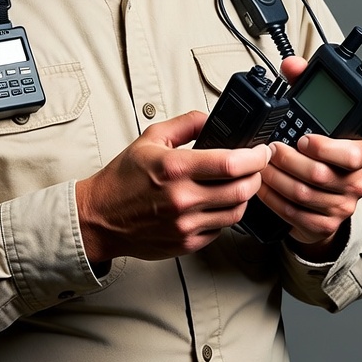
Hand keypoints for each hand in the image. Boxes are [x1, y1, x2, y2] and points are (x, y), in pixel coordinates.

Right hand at [75, 111, 270, 263]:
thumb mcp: (150, 139)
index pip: (230, 164)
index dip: (255, 157)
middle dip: (256, 176)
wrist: (100, 218)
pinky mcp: (187, 243)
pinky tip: (217, 204)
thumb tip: (211, 118)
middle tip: (255, 167)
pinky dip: (225, 215)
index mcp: (174, 168)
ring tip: (238, 185)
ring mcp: (186, 225)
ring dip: (245, 196)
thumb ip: (185, 124)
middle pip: (241, 190)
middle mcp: (182, 199)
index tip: (262, 151)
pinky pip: (221, 229)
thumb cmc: (122, 180)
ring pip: (236, 212)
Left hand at [257, 56, 361, 258]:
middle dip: (286, 160)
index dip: (325, 147)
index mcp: (358, 155)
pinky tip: (260, 187)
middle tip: (268, 149)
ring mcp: (339, 206)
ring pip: (302, 195)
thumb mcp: (317, 118)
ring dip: (275, 179)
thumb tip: (292, 64)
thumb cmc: (322, 152)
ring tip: (259, 166)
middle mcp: (354, 183)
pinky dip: (272, 199)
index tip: (302, 138)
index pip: (352, 154)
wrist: (329, 193)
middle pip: (317, 174)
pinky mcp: (322, 224)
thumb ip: (305, 87)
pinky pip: (293, 213)